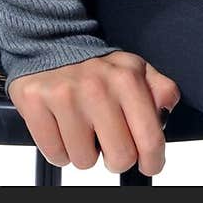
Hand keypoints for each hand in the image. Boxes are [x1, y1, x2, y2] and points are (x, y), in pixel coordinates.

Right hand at [7, 50, 180, 176]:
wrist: (51, 39)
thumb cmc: (95, 64)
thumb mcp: (133, 68)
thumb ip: (158, 88)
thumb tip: (168, 106)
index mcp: (126, 78)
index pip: (149, 139)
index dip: (153, 161)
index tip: (149, 164)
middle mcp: (96, 87)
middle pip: (119, 158)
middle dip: (116, 157)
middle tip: (109, 140)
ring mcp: (64, 95)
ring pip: (83, 161)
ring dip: (84, 151)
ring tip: (82, 126)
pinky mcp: (35, 102)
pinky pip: (55, 154)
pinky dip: (59, 148)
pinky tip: (63, 126)